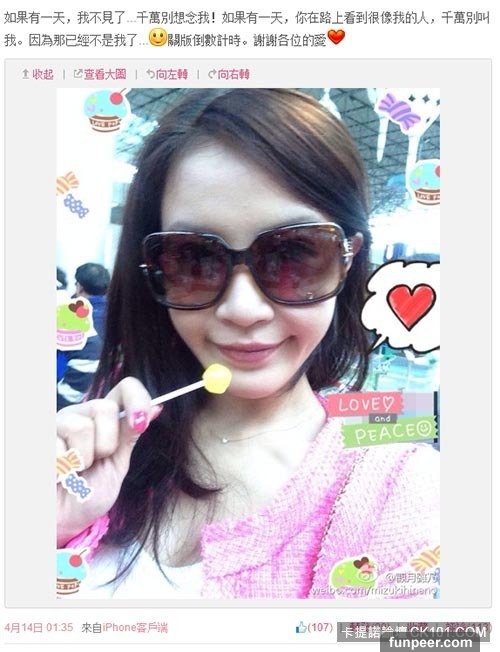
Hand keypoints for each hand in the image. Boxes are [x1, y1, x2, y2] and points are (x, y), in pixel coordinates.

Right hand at [56, 377, 161, 545]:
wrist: (60, 522)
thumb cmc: (88, 494)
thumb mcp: (116, 465)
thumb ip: (130, 435)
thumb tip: (157, 408)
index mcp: (105, 419)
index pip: (125, 388)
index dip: (138, 399)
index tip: (140, 423)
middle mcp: (81, 414)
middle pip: (105, 407)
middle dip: (106, 444)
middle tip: (94, 463)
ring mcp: (57, 423)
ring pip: (81, 426)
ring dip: (82, 459)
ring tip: (74, 471)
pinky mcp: (38, 437)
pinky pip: (57, 446)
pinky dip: (61, 469)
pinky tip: (56, 474)